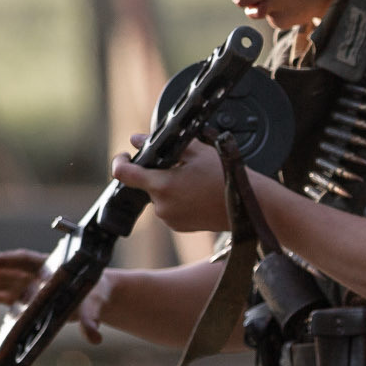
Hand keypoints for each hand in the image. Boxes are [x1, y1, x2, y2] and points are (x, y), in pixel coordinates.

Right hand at [0, 248, 111, 343]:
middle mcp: (32, 273)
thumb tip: (94, 337)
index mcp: (49, 267)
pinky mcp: (18, 297)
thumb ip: (91, 319)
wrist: (95, 295)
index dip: (6, 261)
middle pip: (2, 272)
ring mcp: (23, 284)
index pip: (24, 260)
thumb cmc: (95, 295)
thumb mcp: (94, 305)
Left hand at [111, 135, 232, 232]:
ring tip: (194, 181)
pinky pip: (169, 209)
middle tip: (181, 166)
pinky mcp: (178, 227)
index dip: (119, 161)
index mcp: (162, 185)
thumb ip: (162, 144)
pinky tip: (197, 194)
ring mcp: (170, 219)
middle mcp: (162, 206)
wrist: (245, 205)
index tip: (125, 156)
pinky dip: (177, 200)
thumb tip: (138, 139)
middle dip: (157, 173)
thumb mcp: (196, 151)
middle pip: (146, 184)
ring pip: (158, 196)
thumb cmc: (224, 176)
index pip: (123, 174)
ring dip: (168, 187)